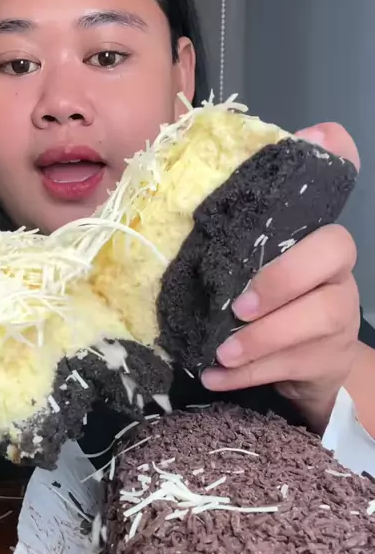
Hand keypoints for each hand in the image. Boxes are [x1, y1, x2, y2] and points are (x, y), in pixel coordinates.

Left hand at [202, 122, 360, 433]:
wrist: (313, 365)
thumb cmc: (277, 302)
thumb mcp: (259, 263)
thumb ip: (244, 229)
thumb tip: (218, 176)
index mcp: (317, 244)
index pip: (326, 205)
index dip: (312, 198)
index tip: (271, 220)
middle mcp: (337, 275)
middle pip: (331, 257)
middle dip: (282, 280)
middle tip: (237, 307)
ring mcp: (340, 320)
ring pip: (315, 320)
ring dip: (262, 339)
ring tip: (220, 352)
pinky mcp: (327, 362)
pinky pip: (289, 368)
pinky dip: (246, 376)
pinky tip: (214, 377)